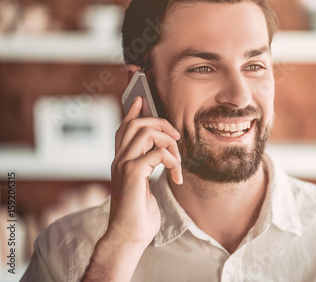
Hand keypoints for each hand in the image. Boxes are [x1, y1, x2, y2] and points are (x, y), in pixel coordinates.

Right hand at [107, 96, 181, 246]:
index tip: (140, 99)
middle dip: (160, 123)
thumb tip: (160, 155)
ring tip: (177, 161)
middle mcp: (119, 159)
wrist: (129, 236)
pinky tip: (176, 176)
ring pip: (146, 132)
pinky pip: (157, 153)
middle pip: (135, 124)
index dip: (132, 111)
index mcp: (121, 161)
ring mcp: (123, 165)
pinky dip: (172, 160)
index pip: (123, 128)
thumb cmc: (138, 214)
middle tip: (176, 137)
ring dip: (169, 142)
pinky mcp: (132, 173)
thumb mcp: (143, 186)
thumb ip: (147, 168)